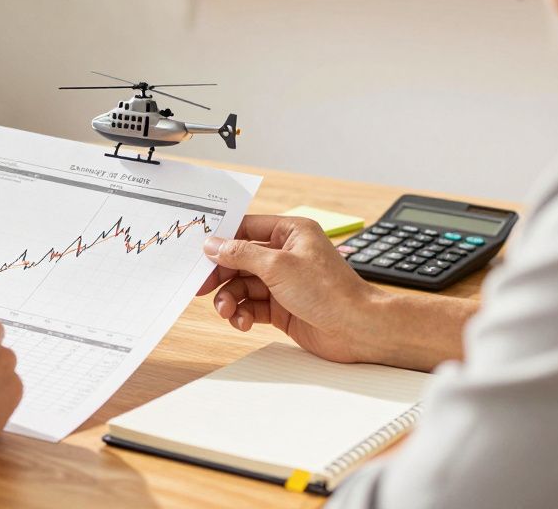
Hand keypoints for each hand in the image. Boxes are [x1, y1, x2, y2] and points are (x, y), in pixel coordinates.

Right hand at [197, 215, 386, 363]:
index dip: (222, 242)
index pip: (246, 229)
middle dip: (222, 276)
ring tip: (227, 311)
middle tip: (203, 288)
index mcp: (290, 233)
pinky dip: (243, 314)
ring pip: (243, 286)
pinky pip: (252, 306)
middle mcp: (286, 255)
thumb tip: (213, 245)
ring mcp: (284, 282)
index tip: (201, 255)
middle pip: (240, 260)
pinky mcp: (282, 307)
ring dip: (230, 298)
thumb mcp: (278, 266)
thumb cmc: (329, 292)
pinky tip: (242, 322)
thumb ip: (241, 254)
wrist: (357, 329)